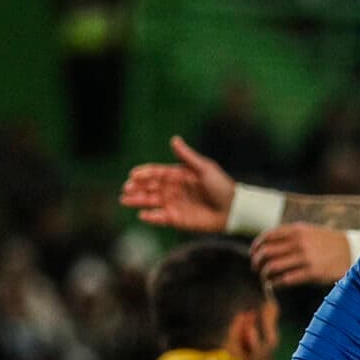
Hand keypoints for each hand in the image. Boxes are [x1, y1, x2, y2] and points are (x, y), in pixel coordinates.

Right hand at [118, 136, 234, 232]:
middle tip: (126, 188)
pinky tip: (143, 214)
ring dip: (138, 200)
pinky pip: (161, 218)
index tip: (133, 174)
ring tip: (125, 199)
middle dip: (137, 187)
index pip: (157, 173)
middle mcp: (174, 189)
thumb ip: (187, 157)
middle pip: (150, 187)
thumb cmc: (222, 186)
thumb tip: (174, 139)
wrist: (234, 209)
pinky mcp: (178, 219)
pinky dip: (152, 217)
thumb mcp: (205, 168)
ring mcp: (175, 204)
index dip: (144, 174)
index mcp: (179, 175)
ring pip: (152, 202)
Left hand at [252, 222, 355, 286]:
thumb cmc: (327, 243)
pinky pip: (286, 279)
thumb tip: (266, 244)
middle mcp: (299, 243)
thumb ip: (289, 235)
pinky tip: (273, 285)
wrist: (352, 251)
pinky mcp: (312, 273)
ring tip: (265, 278)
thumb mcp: (309, 232)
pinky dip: (275, 284)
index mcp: (297, 231)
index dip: (256, 247)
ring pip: (273, 267)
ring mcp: (306, 258)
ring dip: (264, 274)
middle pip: (266, 252)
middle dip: (256, 262)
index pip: (267, 237)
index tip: (253, 254)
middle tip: (256, 268)